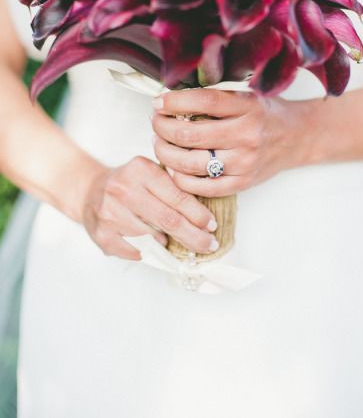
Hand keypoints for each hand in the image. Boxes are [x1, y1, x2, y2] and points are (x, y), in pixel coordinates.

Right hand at [81, 156, 218, 259]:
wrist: (89, 190)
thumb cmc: (129, 184)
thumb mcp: (150, 173)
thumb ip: (173, 186)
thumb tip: (205, 216)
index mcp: (141, 169)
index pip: (177, 196)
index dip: (198, 214)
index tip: (212, 226)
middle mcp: (123, 188)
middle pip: (168, 220)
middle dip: (194, 236)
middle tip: (209, 245)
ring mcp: (110, 212)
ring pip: (152, 238)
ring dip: (168, 244)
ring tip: (174, 242)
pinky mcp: (101, 233)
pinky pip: (134, 251)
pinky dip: (148, 253)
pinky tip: (151, 248)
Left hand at [151, 89, 318, 196]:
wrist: (298, 137)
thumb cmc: (265, 114)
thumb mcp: (246, 96)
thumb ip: (214, 98)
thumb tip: (170, 100)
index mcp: (247, 106)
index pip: (202, 101)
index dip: (173, 102)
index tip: (158, 102)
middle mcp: (246, 135)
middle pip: (189, 134)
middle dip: (162, 128)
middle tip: (155, 123)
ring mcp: (244, 162)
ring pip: (190, 163)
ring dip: (165, 153)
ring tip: (159, 143)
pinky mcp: (242, 183)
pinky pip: (202, 186)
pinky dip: (180, 178)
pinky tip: (173, 168)